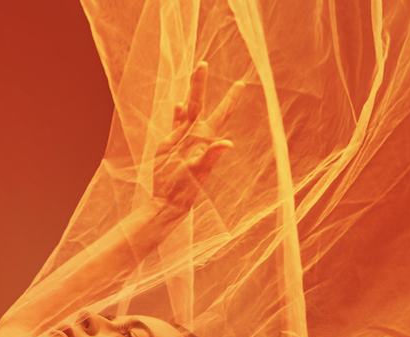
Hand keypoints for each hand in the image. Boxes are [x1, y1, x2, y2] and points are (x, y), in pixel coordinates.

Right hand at [151, 61, 243, 214]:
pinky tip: (179, 103)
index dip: (230, 98)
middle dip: (200, 83)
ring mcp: (182, 138)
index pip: (221, 113)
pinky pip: (175, 122)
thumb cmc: (186, 187)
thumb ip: (211, 155)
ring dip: (190, 92)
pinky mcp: (169, 143)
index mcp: (205, 138)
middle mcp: (196, 135)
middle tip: (203, 63)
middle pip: (200, 103)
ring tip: (193, 75)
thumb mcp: (199, 170)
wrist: (168, 198)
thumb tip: (228, 143)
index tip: (241, 83)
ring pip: (187, 109)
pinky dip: (177, 112)